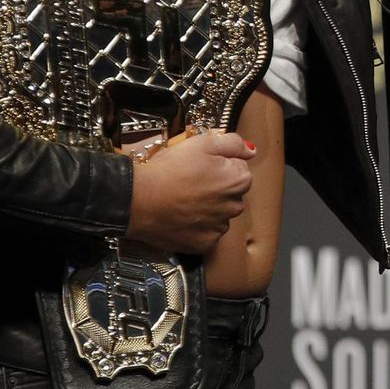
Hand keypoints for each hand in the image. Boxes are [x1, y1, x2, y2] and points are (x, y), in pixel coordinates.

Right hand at [126, 130, 255, 253]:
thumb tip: (251, 151)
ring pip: (221, 215)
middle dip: (218, 188)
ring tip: (184, 200)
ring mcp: (219, 228)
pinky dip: (198, 228)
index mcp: (238, 180)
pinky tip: (182, 217)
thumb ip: (232, 143)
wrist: (138, 200)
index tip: (202, 167)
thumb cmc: (170, 169)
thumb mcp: (202, 143)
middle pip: (232, 194)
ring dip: (210, 209)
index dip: (220, 166)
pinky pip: (207, 234)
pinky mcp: (204, 244)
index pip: (240, 170)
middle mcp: (235, 206)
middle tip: (192, 183)